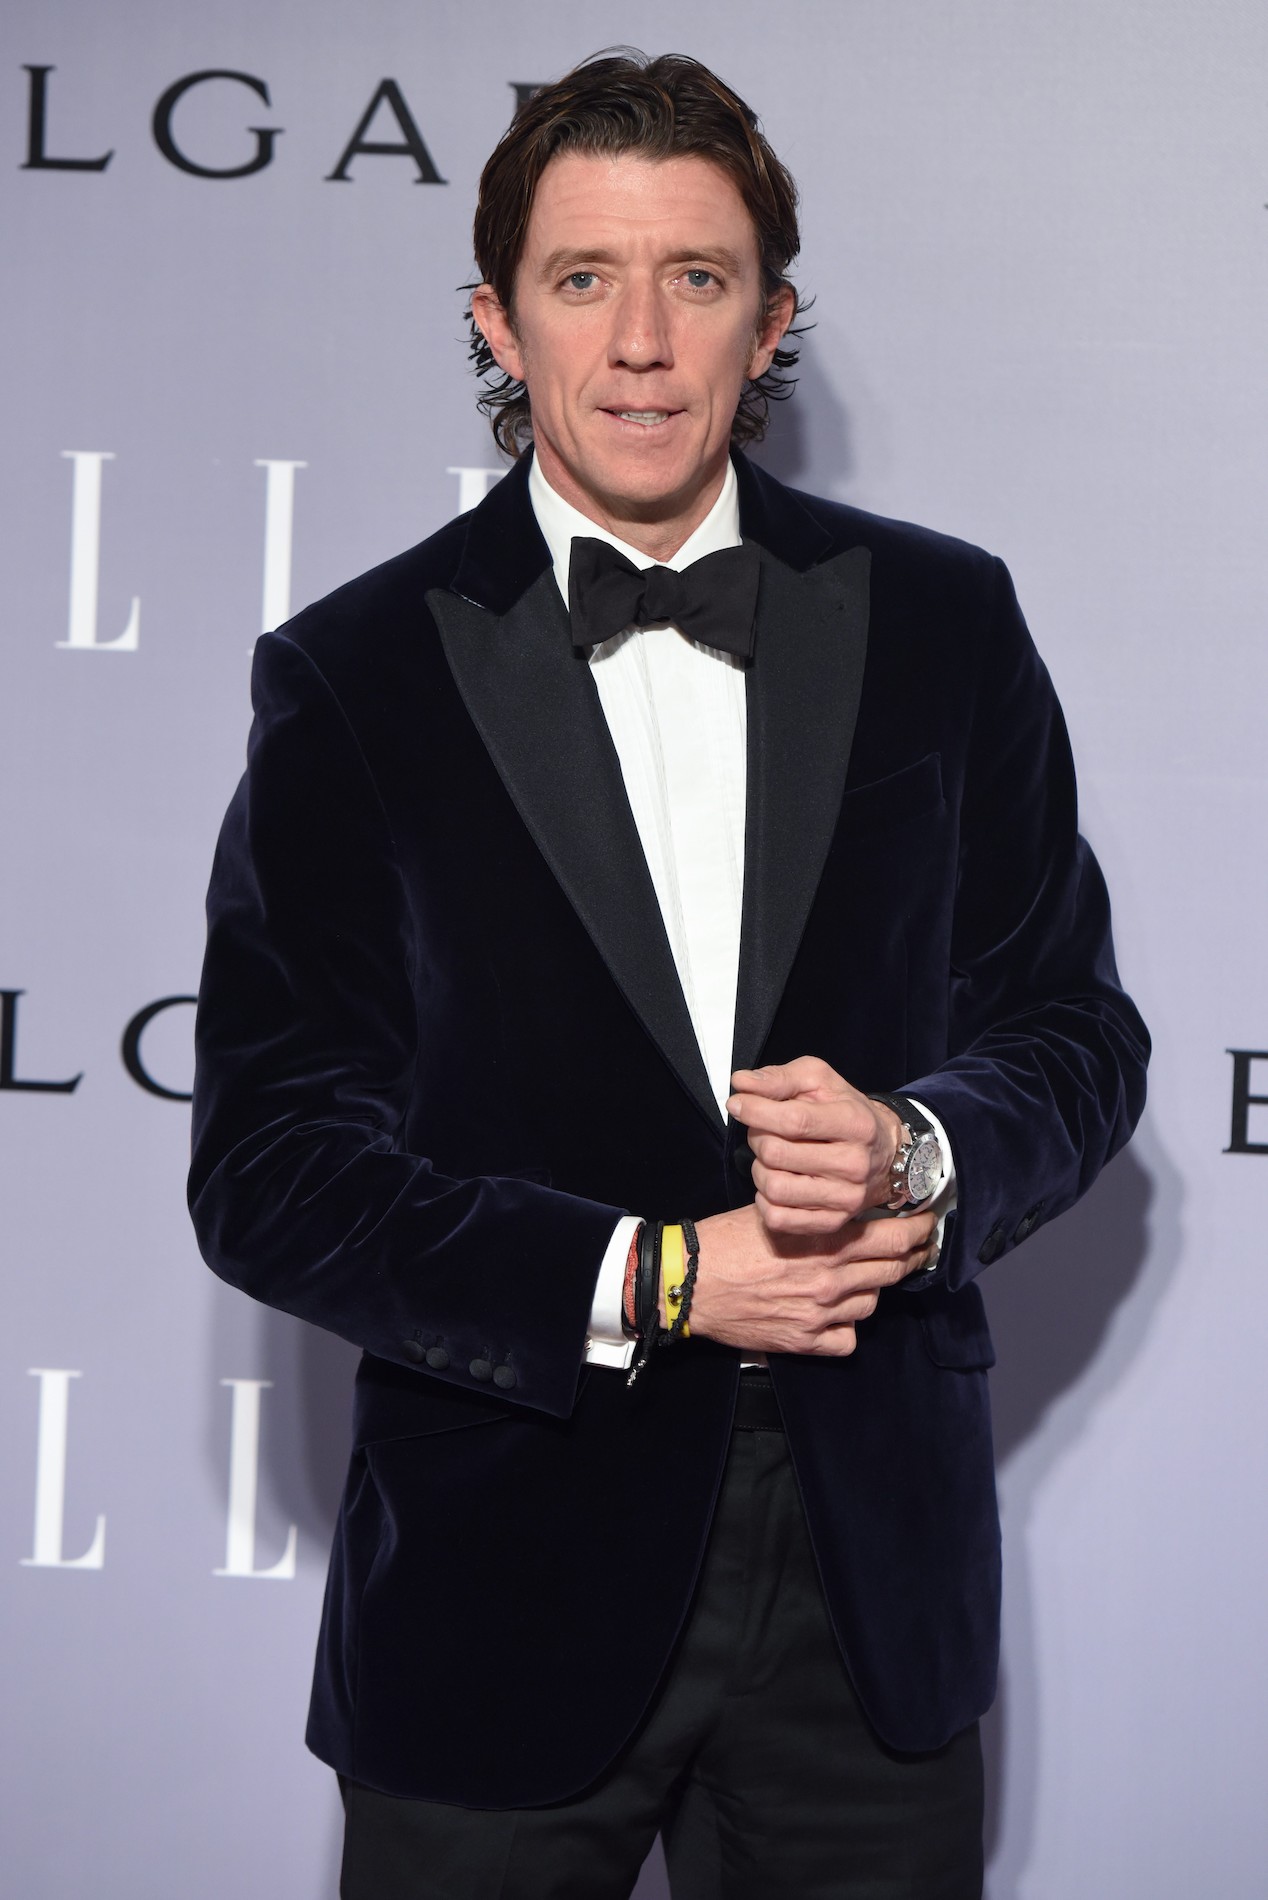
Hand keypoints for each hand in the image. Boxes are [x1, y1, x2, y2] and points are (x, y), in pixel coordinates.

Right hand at [687, 1203, 939, 1356]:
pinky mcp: (806, 1341)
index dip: (918, 1230)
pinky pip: (848, 1339)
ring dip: (872, 1288)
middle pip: (893, 1268)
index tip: (927, 1224)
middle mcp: (831, 1278)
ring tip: (863, 1277)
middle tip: (919, 1247)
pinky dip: (847, 1327)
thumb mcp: (775, 1212)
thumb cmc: (727, 1240)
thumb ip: (817, 1214)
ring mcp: (821, 1313)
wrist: (690, 1282)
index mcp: (825, 1241)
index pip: (893, 1236)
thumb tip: (850, 1208)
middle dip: (912, 1255)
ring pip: (873, 1303)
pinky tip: (837, 1313)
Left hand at [727, 1056, 903, 1238]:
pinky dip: (764, 1200)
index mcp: (854, 1124)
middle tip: (764, 1131)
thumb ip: (780, 1078)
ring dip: (759, 1169)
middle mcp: (853, 1164)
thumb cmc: (846, 1111)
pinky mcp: (832, 1222)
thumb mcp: (819, 1081)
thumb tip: (741, 1083)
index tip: (737, 1104)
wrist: (885, 1154)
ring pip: (774, 1188)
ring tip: (771, 1158)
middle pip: (777, 1154)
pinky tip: (776, 1182)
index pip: (794, 1121)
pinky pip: (778, 1218)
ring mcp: (844, 1198)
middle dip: (758, 1138)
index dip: (756, 1111)